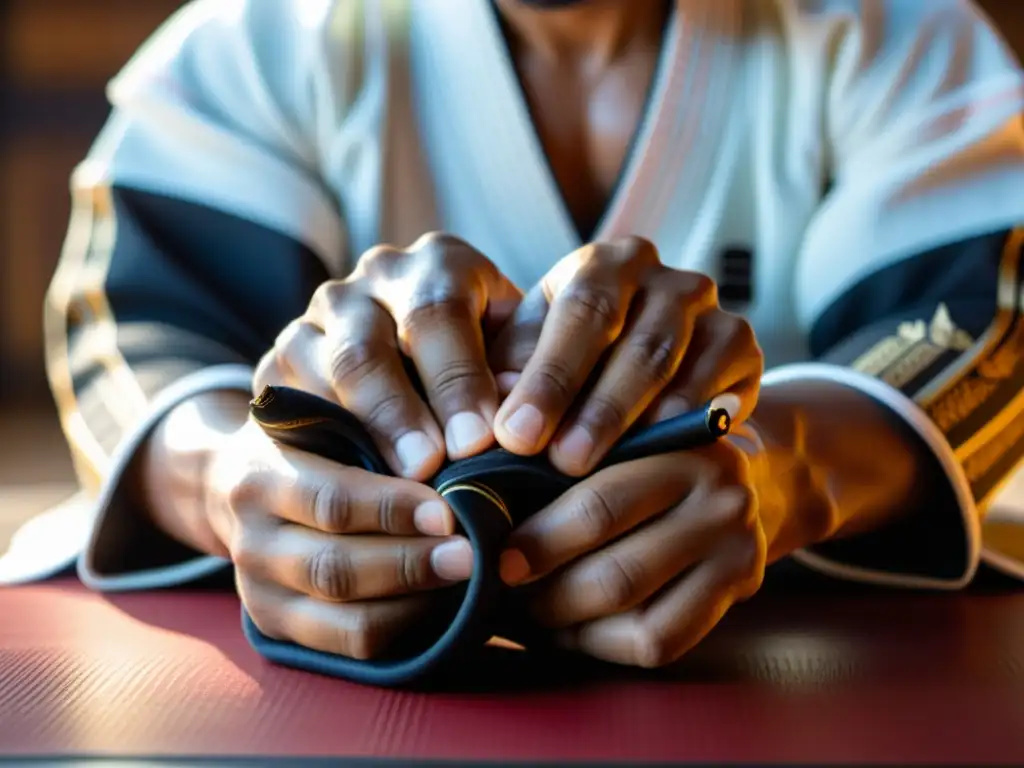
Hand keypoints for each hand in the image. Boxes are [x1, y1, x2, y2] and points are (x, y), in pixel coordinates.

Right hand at [204, 418, 475, 659]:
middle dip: (409, 565)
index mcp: (260, 476)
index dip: (390, 510)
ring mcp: (260, 592)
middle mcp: (251, 541)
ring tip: (467, 584)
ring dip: (412, 604)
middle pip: (335, 569)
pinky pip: (348, 645)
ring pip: (344, 619)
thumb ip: (372, 419)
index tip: (446, 511)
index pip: (330, 500)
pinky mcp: (277, 628)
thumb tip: (451, 440)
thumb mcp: (321, 405)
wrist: (238, 480)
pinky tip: (443, 607)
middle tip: (471, 555)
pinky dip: (401, 632)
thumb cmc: (305, 434)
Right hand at [253, 232, 521, 479]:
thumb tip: (522, 409)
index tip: (478, 440)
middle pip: (364, 350)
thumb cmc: (489, 364)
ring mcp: (309, 328)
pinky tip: (349, 497)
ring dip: (353, 440)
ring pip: (314, 383)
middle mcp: (363, 288)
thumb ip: (521, 369)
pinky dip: (317, 461)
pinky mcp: (273, 374)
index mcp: (434, 265)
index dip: (456, 379)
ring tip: (389, 486)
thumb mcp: (515, 351)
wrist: (412, 362)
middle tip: (428, 468)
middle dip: (396, 413)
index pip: (436, 312)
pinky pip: (281, 416)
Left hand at [489, 237, 762, 475]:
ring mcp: (705, 306)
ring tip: (602, 470)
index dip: (549, 376)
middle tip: (561, 463)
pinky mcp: (739, 341)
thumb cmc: (569, 367)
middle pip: (633, 339)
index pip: (580, 311)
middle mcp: (658, 275)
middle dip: (595, 406)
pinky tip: (659, 455)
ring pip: (673, 364)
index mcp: (599, 266)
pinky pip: (716, 384)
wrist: (643, 378)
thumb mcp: (530, 361)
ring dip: (634, 421)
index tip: (516, 435)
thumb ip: (512, 379)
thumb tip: (499, 420)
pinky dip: (687, 422)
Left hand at [501, 439, 767, 667]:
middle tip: (500, 594)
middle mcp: (721, 500)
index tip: (494, 555)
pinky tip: (568, 629)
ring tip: (525, 613)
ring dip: (568, 625)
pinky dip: (603, 644)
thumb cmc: (651, 452)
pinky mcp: (744, 592)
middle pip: (617, 575)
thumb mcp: (621, 433)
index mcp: (682, 446)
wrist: (742, 475)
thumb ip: (568, 450)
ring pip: (636, 617)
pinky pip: (661, 642)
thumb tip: (481, 494)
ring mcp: (738, 551)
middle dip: (546, 594)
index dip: (540, 541)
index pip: (600, 507)